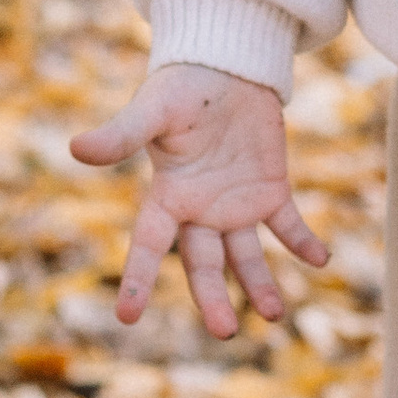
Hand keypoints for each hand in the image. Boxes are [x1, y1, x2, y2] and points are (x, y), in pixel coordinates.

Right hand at [69, 63, 329, 337]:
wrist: (226, 66)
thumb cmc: (183, 85)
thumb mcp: (153, 109)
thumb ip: (122, 134)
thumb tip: (76, 149)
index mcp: (168, 194)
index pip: (147, 244)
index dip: (137, 279)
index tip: (128, 317)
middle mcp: (200, 210)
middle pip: (204, 263)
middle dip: (213, 297)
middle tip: (225, 330)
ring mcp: (236, 203)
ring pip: (246, 256)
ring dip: (260, 284)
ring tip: (274, 315)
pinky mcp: (269, 189)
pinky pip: (287, 224)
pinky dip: (303, 242)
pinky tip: (321, 259)